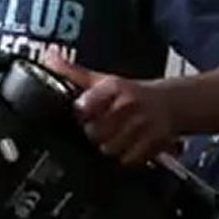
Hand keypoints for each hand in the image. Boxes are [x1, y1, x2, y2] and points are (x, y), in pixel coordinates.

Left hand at [42, 50, 175, 165]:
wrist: (170, 103)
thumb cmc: (130, 93)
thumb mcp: (102, 79)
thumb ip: (73, 72)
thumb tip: (49, 58)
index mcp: (114, 87)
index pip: (85, 106)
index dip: (80, 113)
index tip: (82, 113)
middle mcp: (130, 105)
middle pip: (94, 132)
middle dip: (91, 133)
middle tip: (97, 128)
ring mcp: (144, 126)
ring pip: (109, 149)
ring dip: (106, 147)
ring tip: (110, 138)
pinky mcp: (155, 144)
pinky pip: (128, 160)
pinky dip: (123, 157)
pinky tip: (125, 147)